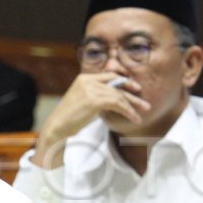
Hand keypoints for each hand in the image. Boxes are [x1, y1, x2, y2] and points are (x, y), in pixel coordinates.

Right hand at [32, 73, 150, 168]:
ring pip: (118, 96)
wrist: (57, 126)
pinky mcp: (93, 100)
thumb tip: (114, 99)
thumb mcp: (83, 101)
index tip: (136, 89)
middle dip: (133, 95)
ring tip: (142, 114)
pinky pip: (116, 103)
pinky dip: (127, 111)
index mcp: (84, 78)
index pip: (110, 76)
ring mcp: (90, 89)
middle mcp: (88, 80)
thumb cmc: (70, 118)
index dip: (125, 82)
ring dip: (132, 106)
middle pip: (117, 86)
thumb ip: (97, 95)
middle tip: (145, 104)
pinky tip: (133, 117)